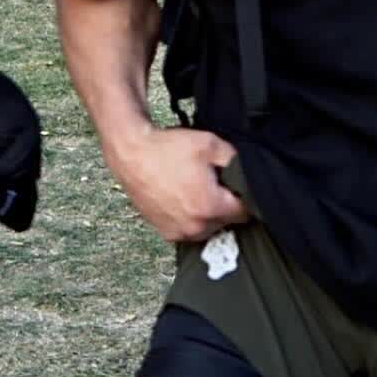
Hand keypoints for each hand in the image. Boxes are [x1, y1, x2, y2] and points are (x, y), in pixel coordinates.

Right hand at [108, 125, 247, 243]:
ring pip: (208, 228)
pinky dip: (190, 218)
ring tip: (195, 190)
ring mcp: (178, 232)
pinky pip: (189, 230)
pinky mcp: (165, 232)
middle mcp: (195, 226)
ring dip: (207, 214)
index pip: (245, 212)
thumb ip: (235, 160)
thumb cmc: (165, 149)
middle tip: (212, 184)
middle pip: (226, 221)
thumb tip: (244, 173)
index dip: (244, 196)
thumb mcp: (210, 145)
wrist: (131, 153)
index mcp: (210, 207)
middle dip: (224, 204)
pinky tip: (183, 199)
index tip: (236, 186)